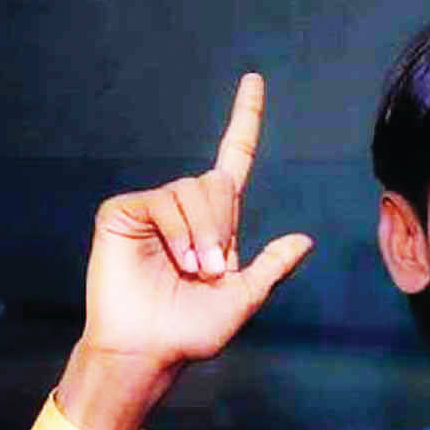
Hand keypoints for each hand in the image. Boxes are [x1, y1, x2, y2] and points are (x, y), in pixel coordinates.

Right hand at [56, 74, 312, 429]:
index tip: (254, 80)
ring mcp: (153, 208)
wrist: (150, 350)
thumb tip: (306, 239)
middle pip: (219, 182)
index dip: (244, 119)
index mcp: (216, 222)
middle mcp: (186, 208)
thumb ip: (272, 266)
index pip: (235, 159)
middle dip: (224, 226)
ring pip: (193, 190)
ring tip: (194, 270)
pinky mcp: (123, 212)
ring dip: (204, 234)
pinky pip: (163, 202)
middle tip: (212, 269)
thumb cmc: (192, 330)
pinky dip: (178, 232)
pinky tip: (175, 259)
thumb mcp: (245, 298)